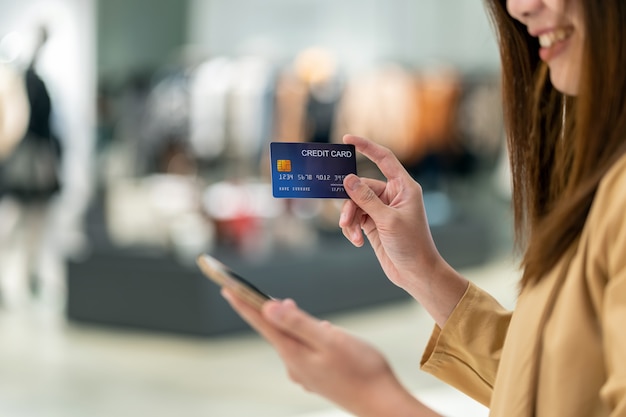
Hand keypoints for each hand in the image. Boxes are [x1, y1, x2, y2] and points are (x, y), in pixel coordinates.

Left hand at [222, 289, 437, 416]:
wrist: (381, 404)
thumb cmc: (361, 370)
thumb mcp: (329, 340)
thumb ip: (298, 323)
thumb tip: (269, 307)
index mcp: (293, 353)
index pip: (262, 322)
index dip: (243, 303)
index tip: (226, 288)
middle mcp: (294, 365)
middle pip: (274, 331)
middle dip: (267, 311)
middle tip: (253, 292)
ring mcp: (305, 373)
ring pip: (292, 341)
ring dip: (291, 324)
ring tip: (292, 307)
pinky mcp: (318, 377)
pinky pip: (305, 351)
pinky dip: (307, 338)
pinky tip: (322, 333)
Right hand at [340, 135, 467, 325]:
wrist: (416, 273)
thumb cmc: (411, 245)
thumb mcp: (387, 220)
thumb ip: (366, 198)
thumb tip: (348, 179)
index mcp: (404, 187)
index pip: (384, 159)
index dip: (366, 147)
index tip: (347, 139)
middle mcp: (393, 195)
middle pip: (361, 187)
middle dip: (351, 203)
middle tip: (344, 219)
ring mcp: (382, 210)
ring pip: (355, 204)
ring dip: (350, 219)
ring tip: (352, 235)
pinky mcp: (374, 224)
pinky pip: (355, 218)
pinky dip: (352, 229)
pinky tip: (357, 242)